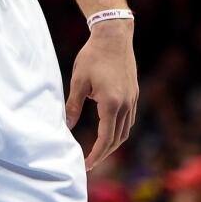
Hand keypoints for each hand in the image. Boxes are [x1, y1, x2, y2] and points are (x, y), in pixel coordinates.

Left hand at [65, 19, 137, 169]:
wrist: (113, 37)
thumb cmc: (92, 56)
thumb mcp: (78, 81)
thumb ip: (73, 105)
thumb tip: (66, 125)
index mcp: (112, 104)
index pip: (106, 139)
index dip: (96, 154)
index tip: (86, 164)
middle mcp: (126, 105)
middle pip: (118, 139)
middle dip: (104, 153)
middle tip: (90, 162)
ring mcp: (133, 100)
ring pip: (125, 131)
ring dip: (113, 143)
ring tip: (98, 150)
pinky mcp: (134, 95)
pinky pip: (128, 120)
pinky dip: (118, 130)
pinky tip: (108, 130)